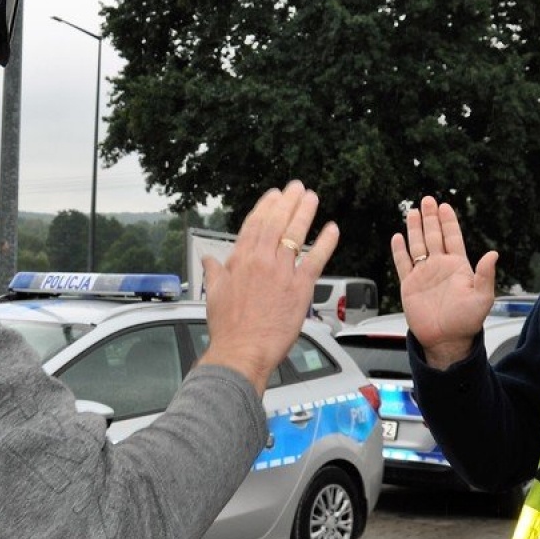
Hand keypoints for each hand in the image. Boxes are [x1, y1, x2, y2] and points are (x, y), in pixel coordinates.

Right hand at [197, 181, 339, 392]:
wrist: (242, 350)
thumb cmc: (229, 328)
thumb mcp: (213, 294)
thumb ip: (214, 272)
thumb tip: (208, 260)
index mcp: (241, 260)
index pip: (255, 225)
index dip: (266, 207)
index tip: (274, 195)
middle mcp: (262, 261)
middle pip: (277, 223)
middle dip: (288, 202)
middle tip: (297, 188)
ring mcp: (282, 272)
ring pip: (296, 234)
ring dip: (305, 213)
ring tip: (311, 198)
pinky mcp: (300, 288)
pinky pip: (315, 259)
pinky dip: (325, 243)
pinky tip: (331, 229)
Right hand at [389, 195, 498, 369]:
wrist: (446, 340)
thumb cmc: (466, 322)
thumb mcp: (482, 298)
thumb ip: (486, 275)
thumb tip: (493, 254)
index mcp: (458, 267)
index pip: (452, 238)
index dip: (448, 222)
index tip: (444, 206)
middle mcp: (440, 267)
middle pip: (434, 236)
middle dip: (430, 218)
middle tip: (427, 200)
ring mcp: (424, 275)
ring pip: (417, 245)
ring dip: (415, 229)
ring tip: (412, 211)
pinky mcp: (409, 285)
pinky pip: (402, 263)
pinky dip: (399, 250)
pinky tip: (397, 237)